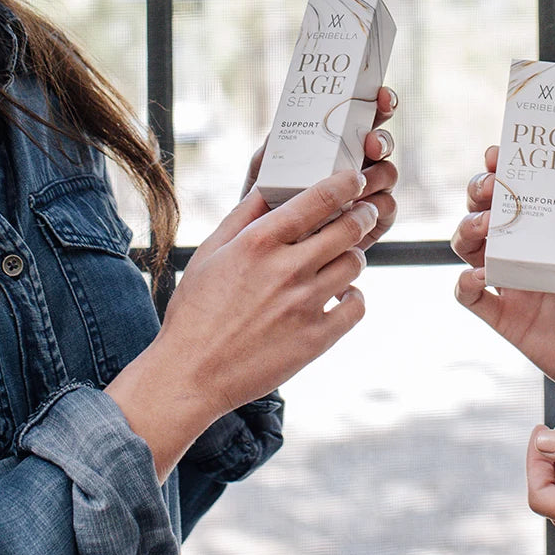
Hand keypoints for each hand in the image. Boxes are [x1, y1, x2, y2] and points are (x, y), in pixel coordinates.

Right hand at [106, 168, 376, 479]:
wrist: (191, 375)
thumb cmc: (196, 310)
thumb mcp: (210, 252)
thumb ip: (243, 215)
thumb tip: (270, 184)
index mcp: (258, 242)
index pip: (319, 199)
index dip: (346, 184)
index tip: (354, 180)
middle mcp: (286, 269)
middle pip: (349, 228)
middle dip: (362, 214)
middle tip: (363, 213)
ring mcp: (305, 305)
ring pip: (355, 263)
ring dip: (353, 254)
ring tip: (342, 256)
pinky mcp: (316, 338)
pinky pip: (357, 305)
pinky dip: (354, 296)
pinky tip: (340, 294)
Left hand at [241, 86, 398, 248]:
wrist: (270, 249)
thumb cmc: (266, 202)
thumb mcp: (264, 171)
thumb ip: (271, 148)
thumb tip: (278, 129)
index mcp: (339, 142)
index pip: (367, 114)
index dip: (381, 102)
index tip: (381, 96)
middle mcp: (359, 162)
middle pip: (384, 142)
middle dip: (382, 139)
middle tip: (370, 145)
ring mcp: (369, 190)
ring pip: (389, 173)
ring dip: (378, 175)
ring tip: (358, 184)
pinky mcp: (374, 219)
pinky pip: (388, 207)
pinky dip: (376, 206)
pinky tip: (360, 209)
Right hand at [452, 150, 554, 381]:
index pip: (520, 192)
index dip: (502, 171)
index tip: (496, 155)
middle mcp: (529, 252)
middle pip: (486, 213)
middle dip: (478, 193)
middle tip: (489, 188)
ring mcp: (516, 284)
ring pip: (470, 249)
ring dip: (467, 229)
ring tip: (485, 226)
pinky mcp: (508, 319)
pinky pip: (472, 298)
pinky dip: (464, 283)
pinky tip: (479, 275)